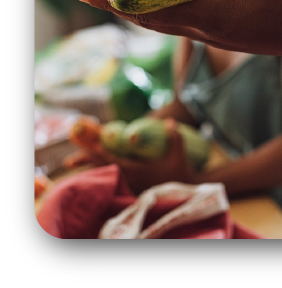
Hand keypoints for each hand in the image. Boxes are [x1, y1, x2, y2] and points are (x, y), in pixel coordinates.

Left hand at [75, 0, 281, 62]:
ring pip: (166, 20)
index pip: (147, 5)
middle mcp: (207, 30)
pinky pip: (185, 20)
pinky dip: (162, 8)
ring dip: (135, 7)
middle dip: (114, 2)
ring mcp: (219, 34)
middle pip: (148, 17)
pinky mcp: (230, 32)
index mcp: (210, 15)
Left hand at [81, 118, 197, 194]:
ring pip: (106, 174)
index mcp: (138, 170)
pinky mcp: (132, 184)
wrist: (184, 189)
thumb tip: (170, 121)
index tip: (90, 146)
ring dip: (91, 168)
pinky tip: (93, 169)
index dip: (102, 154)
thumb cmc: (181, 171)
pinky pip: (112, 177)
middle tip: (68, 161)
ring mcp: (130, 182)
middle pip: (104, 169)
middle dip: (87, 163)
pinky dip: (101, 171)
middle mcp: (130, 177)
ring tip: (73, 164)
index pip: (115, 161)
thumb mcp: (179, 153)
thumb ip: (174, 137)